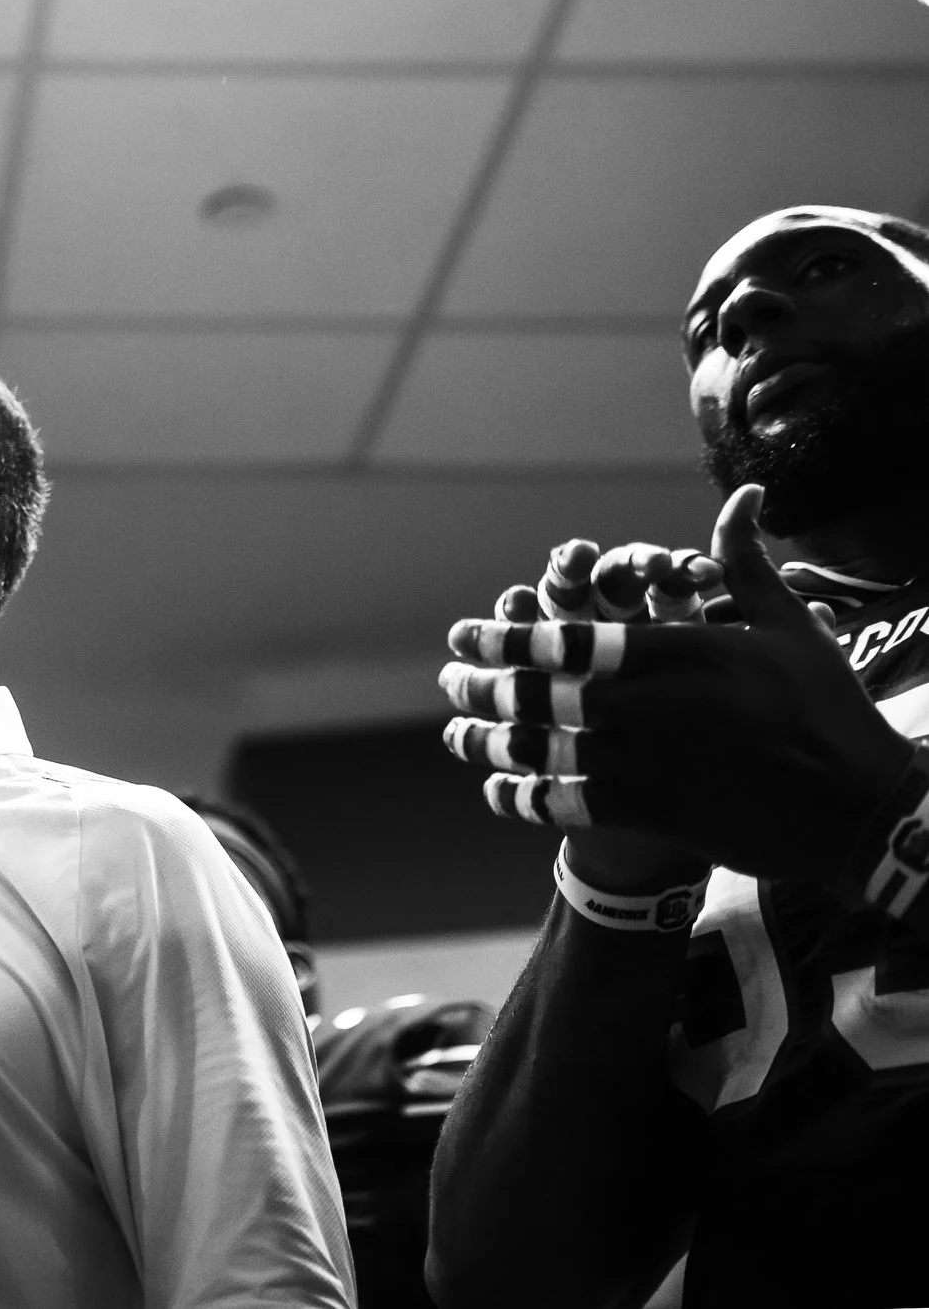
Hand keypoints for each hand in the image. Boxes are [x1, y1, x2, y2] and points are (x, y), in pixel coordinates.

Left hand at [438, 484, 914, 887]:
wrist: (862, 808)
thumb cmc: (825, 708)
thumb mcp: (789, 628)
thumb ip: (743, 563)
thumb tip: (741, 497)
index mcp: (684, 653)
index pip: (577, 638)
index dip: (512, 636)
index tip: (468, 632)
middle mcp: (661, 705)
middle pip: (547, 694)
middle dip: (487, 687)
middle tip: (447, 680)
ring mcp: (657, 762)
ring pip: (550, 751)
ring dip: (493, 746)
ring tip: (454, 737)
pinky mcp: (661, 813)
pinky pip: (574, 805)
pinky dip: (529, 800)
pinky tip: (498, 793)